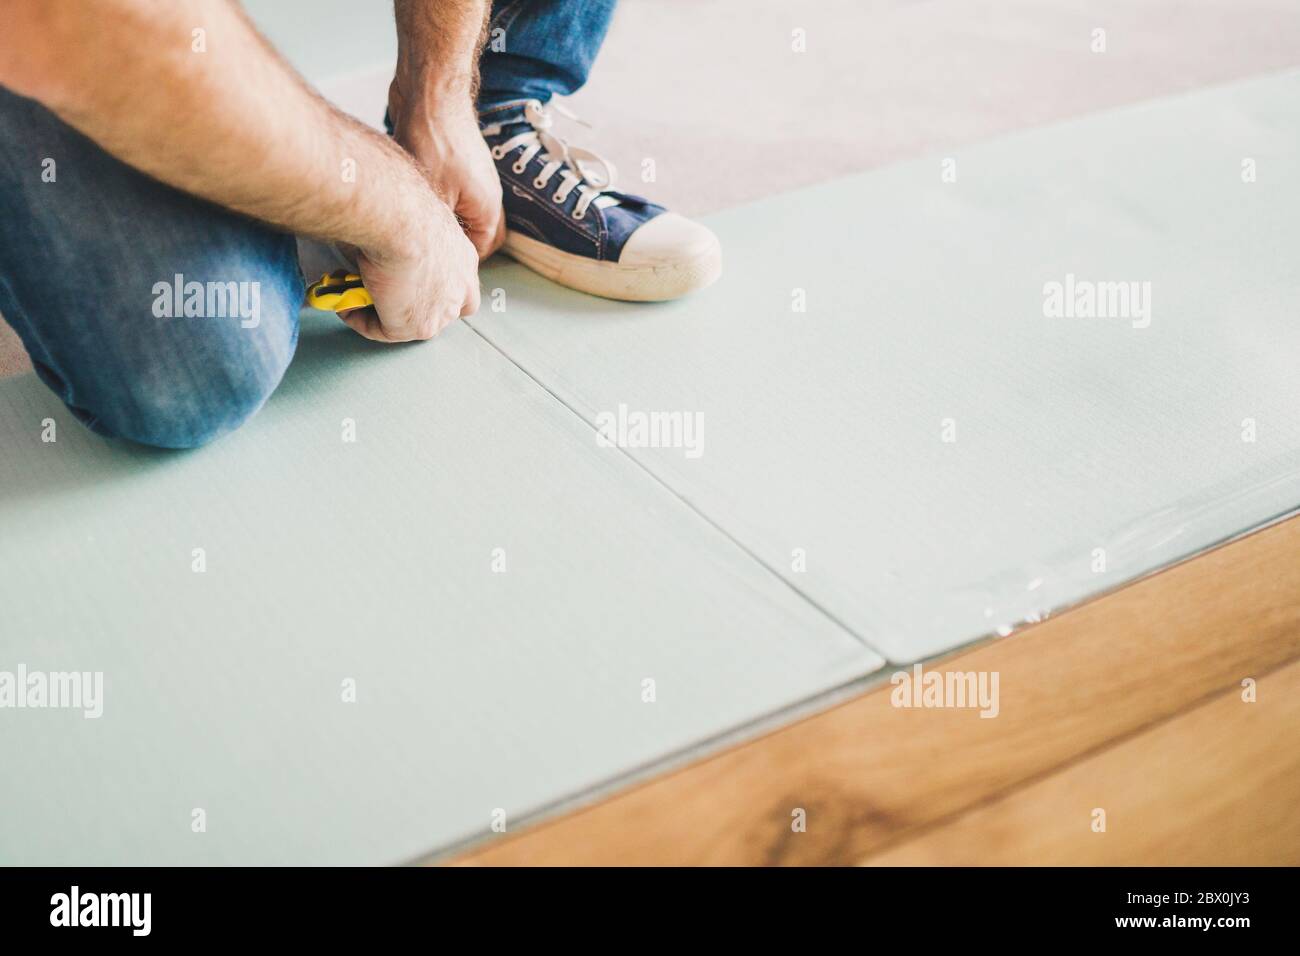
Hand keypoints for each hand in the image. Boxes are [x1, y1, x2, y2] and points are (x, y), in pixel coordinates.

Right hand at [340, 189, 480, 342]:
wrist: (396, 219)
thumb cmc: (400, 205)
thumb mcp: (413, 220)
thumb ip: (408, 240)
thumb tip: (382, 241)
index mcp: (463, 258)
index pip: (461, 286)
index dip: (435, 289)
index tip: (405, 282)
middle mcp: (460, 288)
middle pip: (442, 311)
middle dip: (410, 305)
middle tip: (379, 294)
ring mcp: (441, 311)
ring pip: (411, 322)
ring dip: (383, 312)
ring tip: (353, 295)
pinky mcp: (417, 326)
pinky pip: (383, 331)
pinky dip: (361, 320)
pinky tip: (345, 304)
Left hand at [388, 82, 505, 259]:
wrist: (432, 95)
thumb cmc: (435, 141)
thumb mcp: (432, 198)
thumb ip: (435, 230)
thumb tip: (423, 253)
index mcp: (489, 210)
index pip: (479, 253)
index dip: (456, 263)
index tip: (432, 267)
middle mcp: (488, 196)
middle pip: (476, 236)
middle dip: (454, 247)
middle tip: (429, 253)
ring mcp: (476, 179)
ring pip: (464, 216)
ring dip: (445, 224)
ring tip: (421, 226)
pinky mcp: (460, 166)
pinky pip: (454, 196)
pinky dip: (439, 204)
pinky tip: (417, 200)